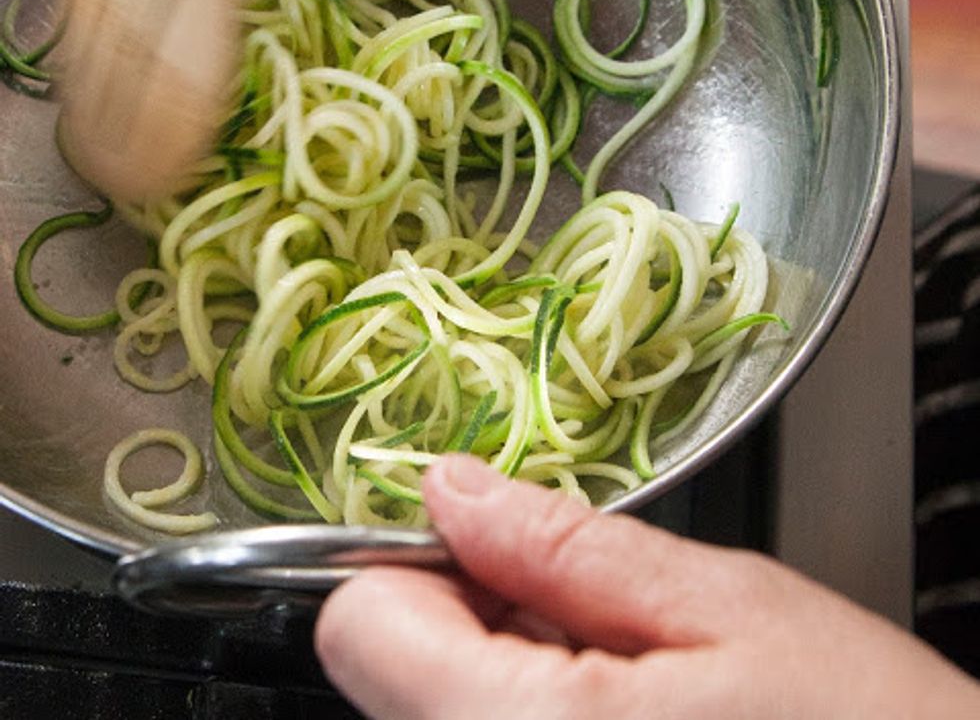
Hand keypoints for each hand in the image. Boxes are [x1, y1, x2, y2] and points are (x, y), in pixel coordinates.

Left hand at [315, 455, 979, 718]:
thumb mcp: (721, 606)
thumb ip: (561, 547)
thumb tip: (447, 484)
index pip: (357, 626)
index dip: (420, 563)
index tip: (495, 549)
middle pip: (387, 678)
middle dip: (469, 617)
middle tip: (589, 612)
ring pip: (433, 716)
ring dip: (501, 673)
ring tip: (626, 675)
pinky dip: (530, 719)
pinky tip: (626, 716)